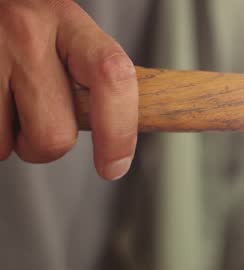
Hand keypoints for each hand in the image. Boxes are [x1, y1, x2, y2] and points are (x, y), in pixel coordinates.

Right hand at [0, 0, 137, 178]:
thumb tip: (124, 133)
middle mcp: (28, 35)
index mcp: (70, 23)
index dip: (119, 134)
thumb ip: (95, 74)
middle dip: (48, 145)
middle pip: (55, 135)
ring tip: (9, 104)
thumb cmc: (27, 21)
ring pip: (9, 144)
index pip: (113, 80)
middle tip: (41, 122)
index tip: (114, 166)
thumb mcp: (69, 31)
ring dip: (10, 139)